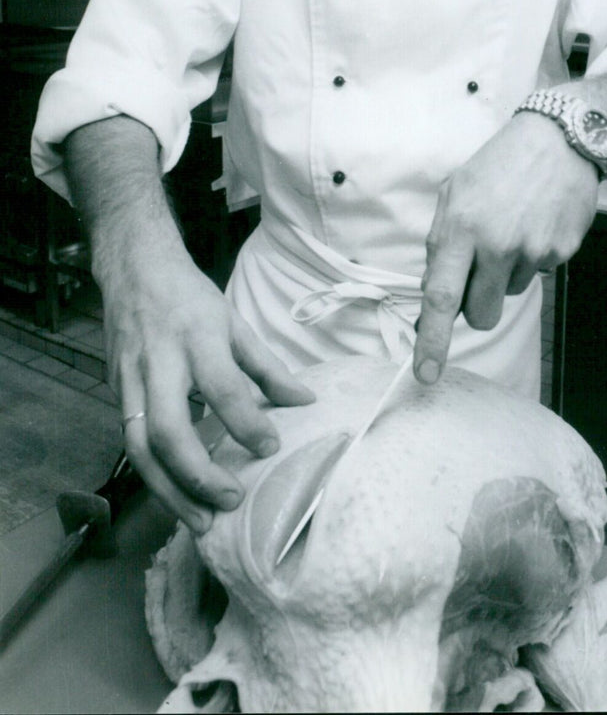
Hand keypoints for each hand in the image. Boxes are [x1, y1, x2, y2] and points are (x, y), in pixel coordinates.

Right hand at [106, 252, 314, 532]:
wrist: (133, 270)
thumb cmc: (190, 298)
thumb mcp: (234, 322)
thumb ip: (268, 366)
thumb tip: (306, 402)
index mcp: (196, 336)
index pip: (222, 385)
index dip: (246, 421)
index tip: (270, 447)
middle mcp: (159, 361)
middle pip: (166, 428)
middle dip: (196, 473)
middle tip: (230, 501)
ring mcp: (130, 379)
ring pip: (138, 446)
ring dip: (167, 491)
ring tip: (201, 522)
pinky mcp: (116, 393)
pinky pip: (131, 443)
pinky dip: (154, 476)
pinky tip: (179, 498)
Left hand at [413, 114, 599, 383]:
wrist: (558, 140)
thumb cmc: (499, 166)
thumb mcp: (454, 193)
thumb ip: (441, 243)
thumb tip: (434, 292)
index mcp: (460, 228)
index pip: (440, 297)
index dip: (430, 341)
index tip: (425, 374)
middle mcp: (496, 244)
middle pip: (480, 314)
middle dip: (476, 306)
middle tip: (480, 272)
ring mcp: (532, 250)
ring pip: (510, 293)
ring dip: (506, 273)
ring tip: (512, 227)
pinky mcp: (561, 251)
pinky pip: (537, 272)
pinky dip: (532, 256)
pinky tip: (534, 223)